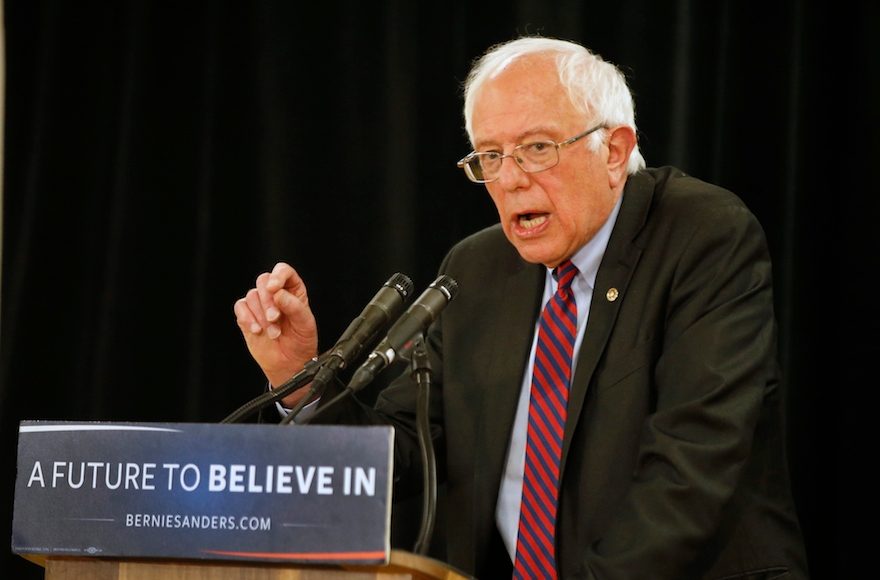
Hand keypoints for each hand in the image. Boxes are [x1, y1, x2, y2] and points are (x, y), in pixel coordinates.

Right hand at [234, 262, 318, 405]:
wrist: (289, 363)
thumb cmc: (301, 342)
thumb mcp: (306, 325)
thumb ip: (295, 307)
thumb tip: (279, 294)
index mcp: (293, 291)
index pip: (283, 271)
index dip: (278, 276)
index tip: (274, 288)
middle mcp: (275, 294)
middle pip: (263, 281)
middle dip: (267, 301)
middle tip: (275, 318)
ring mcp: (260, 305)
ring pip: (252, 296)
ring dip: (261, 316)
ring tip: (272, 332)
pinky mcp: (247, 316)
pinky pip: (240, 307)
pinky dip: (247, 318)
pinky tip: (257, 330)